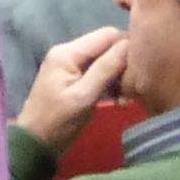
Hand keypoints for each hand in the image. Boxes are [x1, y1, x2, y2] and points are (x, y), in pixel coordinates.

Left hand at [15, 25, 127, 155]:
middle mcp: (68, 52)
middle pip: (106, 46)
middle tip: (136, 84)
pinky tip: (120, 99)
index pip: (107, 35)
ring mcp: (70, 65)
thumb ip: (105, 69)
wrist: (35, 145)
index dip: (128, 45)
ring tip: (128, 96)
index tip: (145, 64)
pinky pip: (98, 72)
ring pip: (104, 60)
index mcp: (68, 52)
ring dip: (118, 75)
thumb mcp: (83, 97)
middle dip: (124, 61)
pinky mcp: (74, 79)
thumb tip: (129, 44)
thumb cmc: (58, 122)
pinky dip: (110, 83)